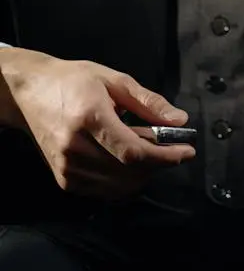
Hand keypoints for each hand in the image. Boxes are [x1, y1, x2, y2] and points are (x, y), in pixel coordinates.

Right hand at [0, 48, 195, 199]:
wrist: (28, 93)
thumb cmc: (73, 81)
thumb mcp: (115, 80)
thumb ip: (149, 102)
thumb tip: (179, 120)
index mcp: (90, 118)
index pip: (134, 151)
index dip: (165, 156)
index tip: (187, 151)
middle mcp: (75, 148)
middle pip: (129, 172)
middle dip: (160, 163)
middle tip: (171, 147)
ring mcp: (67, 167)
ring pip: (120, 186)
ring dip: (145, 173)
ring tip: (148, 150)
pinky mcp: (63, 180)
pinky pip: (105, 191)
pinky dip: (126, 181)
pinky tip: (130, 161)